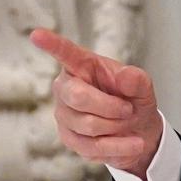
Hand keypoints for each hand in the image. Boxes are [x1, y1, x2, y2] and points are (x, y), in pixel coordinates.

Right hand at [30, 28, 162, 180]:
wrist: (139, 132)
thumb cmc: (134, 101)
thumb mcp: (143, 88)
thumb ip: (137, 80)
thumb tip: (126, 76)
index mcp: (84, 66)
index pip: (66, 53)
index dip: (52, 44)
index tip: (37, 34)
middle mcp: (67, 88)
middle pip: (77, 96)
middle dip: (110, 106)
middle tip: (129, 109)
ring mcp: (64, 114)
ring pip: (86, 123)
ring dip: (116, 126)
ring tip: (129, 122)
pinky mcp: (68, 137)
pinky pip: (90, 145)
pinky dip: (117, 146)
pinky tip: (132, 143)